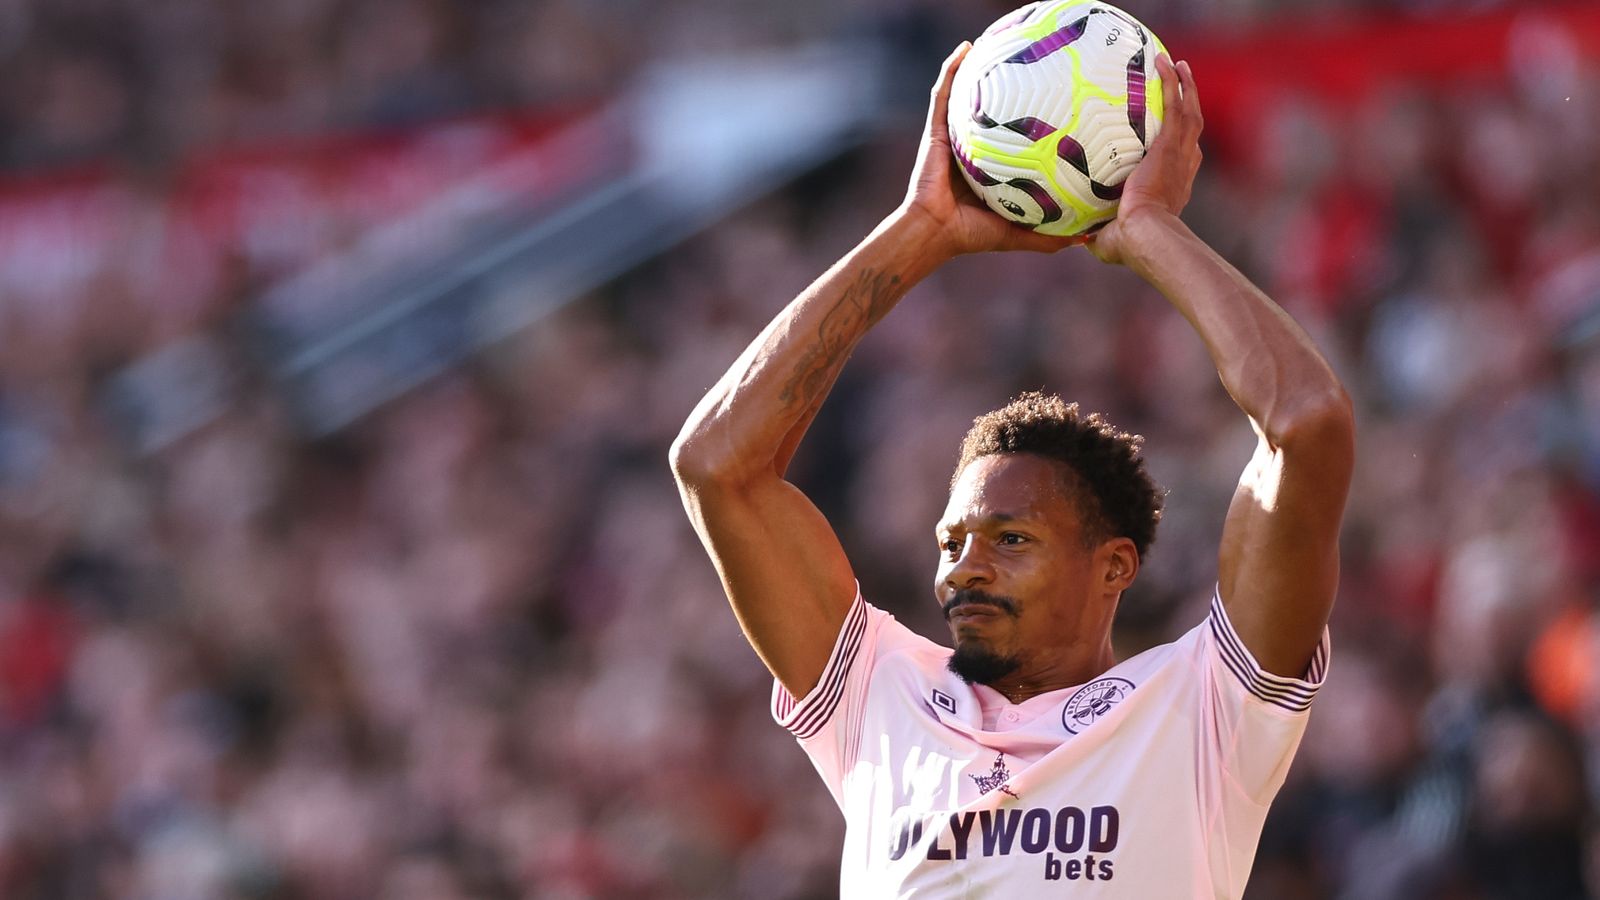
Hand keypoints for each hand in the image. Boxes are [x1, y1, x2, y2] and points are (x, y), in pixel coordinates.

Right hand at [897, 43, 1084, 258]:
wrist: (936, 232)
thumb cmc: (972, 234)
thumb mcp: (1020, 232)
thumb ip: (1049, 236)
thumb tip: (1086, 240)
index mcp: (993, 165)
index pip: (1016, 135)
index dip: (1035, 116)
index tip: (1060, 100)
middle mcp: (974, 146)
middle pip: (995, 108)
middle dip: (1010, 83)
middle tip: (1035, 62)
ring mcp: (954, 136)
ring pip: (968, 94)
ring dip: (978, 65)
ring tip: (996, 40)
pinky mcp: (937, 130)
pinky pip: (943, 94)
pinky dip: (951, 69)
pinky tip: (965, 48)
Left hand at [1086, 54, 1202, 265]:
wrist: (1146, 233)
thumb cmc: (1130, 244)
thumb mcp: (1111, 239)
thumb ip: (1097, 234)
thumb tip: (1077, 238)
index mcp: (1173, 189)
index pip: (1181, 162)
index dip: (1180, 147)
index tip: (1172, 137)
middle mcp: (1182, 168)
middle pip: (1190, 130)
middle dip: (1188, 107)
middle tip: (1182, 87)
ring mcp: (1179, 154)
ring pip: (1188, 112)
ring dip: (1185, 86)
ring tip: (1176, 65)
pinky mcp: (1170, 143)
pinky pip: (1175, 104)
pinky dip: (1173, 82)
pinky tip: (1163, 62)